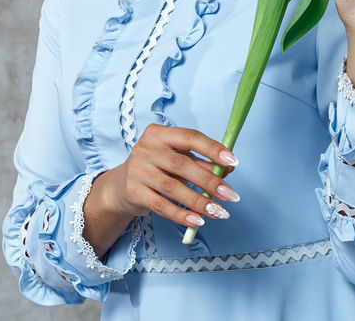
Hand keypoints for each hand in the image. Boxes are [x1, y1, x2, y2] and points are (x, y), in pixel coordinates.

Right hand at [104, 125, 238, 228]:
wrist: (121, 185)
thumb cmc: (156, 168)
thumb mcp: (176, 159)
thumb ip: (200, 162)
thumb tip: (227, 169)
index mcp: (159, 134)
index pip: (189, 137)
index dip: (212, 149)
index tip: (233, 161)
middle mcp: (145, 148)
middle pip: (182, 165)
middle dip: (210, 182)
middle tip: (230, 195)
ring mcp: (137, 170)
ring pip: (173, 188)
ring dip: (199, 202)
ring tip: (219, 212)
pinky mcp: (134, 192)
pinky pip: (161, 205)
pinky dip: (181, 215)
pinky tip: (197, 221)